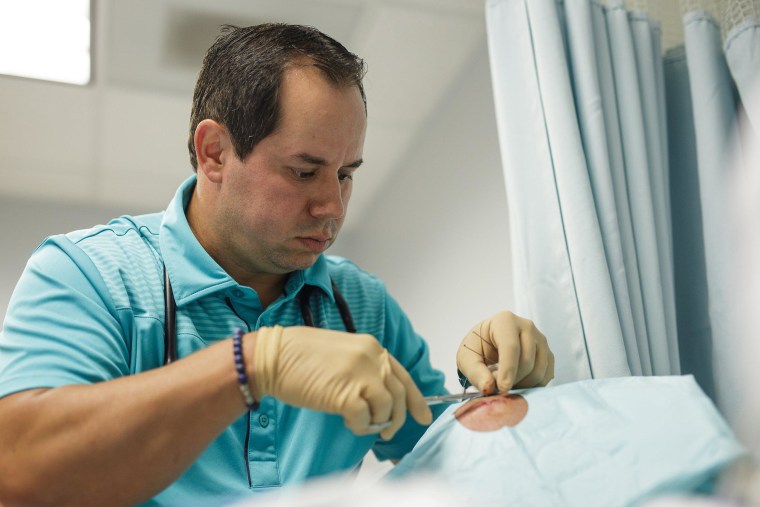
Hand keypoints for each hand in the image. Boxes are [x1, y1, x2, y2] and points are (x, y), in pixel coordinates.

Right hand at [251, 326, 431, 439]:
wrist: (273, 356)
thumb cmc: (299, 356)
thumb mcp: (342, 352)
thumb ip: (363, 368)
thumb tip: (377, 394)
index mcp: (371, 346)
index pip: (402, 376)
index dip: (415, 399)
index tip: (423, 416)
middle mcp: (371, 358)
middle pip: (398, 394)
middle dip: (397, 418)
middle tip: (386, 432)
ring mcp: (360, 375)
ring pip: (386, 407)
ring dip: (377, 422)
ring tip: (360, 424)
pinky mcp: (345, 394)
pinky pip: (365, 418)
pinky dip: (360, 426)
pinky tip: (348, 423)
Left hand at [456, 311, 553, 393]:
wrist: (488, 342)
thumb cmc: (476, 347)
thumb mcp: (467, 358)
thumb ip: (475, 373)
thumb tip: (489, 388)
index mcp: (504, 320)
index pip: (511, 347)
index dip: (508, 370)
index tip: (502, 389)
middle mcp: (526, 326)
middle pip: (527, 360)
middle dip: (512, 380)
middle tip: (496, 387)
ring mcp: (540, 339)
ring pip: (539, 370)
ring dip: (522, 385)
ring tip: (505, 384)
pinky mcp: (547, 353)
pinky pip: (546, 375)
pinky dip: (532, 386)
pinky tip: (517, 384)